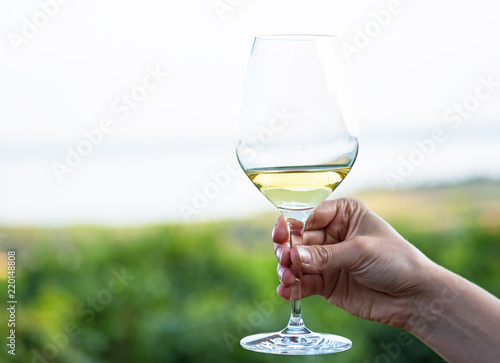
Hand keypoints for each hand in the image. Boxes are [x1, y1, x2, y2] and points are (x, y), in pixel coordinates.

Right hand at [273, 197, 436, 328]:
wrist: (414, 297)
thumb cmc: (396, 261)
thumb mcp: (360, 251)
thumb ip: (325, 255)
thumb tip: (293, 257)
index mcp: (342, 214)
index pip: (308, 215)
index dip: (292, 226)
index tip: (282, 237)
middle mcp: (330, 234)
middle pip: (297, 239)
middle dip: (287, 250)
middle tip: (285, 260)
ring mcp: (326, 260)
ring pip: (296, 262)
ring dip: (287, 270)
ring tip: (287, 278)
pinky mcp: (325, 283)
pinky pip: (303, 283)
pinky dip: (293, 288)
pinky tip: (287, 292)